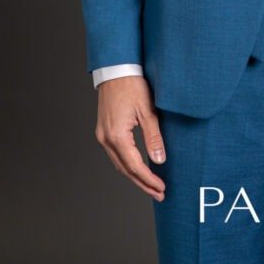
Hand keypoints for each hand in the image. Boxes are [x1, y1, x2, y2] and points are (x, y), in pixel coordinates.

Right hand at [95, 76, 166, 200]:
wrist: (116, 70)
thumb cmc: (133, 86)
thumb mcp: (148, 110)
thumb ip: (153, 137)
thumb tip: (159, 160)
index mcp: (116, 136)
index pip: (134, 166)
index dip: (148, 179)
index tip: (161, 188)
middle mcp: (106, 139)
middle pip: (125, 170)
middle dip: (142, 183)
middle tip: (159, 194)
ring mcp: (103, 135)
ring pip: (119, 164)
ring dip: (135, 176)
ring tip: (151, 185)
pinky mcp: (104, 131)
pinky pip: (116, 154)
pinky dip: (128, 165)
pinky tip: (138, 168)